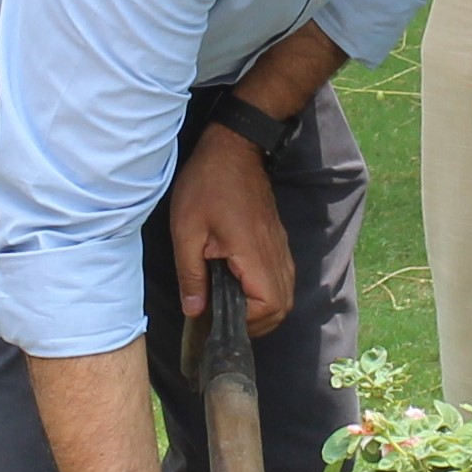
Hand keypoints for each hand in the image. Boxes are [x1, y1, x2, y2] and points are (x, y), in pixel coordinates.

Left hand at [165, 128, 295, 337]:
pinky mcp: (277, 242)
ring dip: (262, 310)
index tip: (219, 317)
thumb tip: (194, 312)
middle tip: (225, 318)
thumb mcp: (187, 231)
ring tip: (232, 307)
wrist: (233, 148)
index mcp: (253, 253)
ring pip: (285, 295)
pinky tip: (241, 286)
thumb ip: (191, 275)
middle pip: (282, 308)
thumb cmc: (206, 185)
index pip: (267, 307)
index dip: (246, 321)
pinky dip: (266, 293)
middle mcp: (274, 255)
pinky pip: (282, 279)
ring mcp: (280, 248)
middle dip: (256, 323)